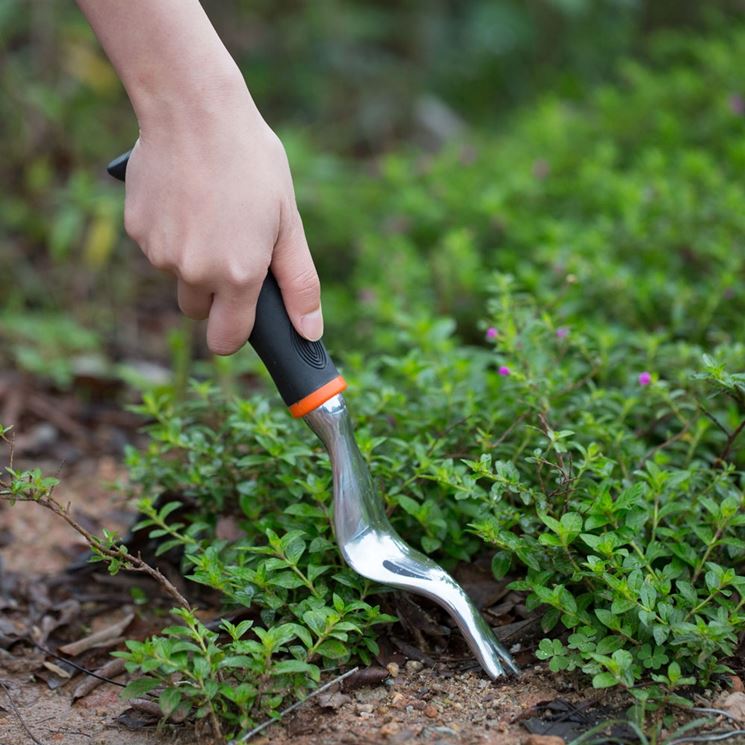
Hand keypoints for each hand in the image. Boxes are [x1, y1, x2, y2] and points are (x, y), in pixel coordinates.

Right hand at [123, 84, 322, 354]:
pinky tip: (185, 197)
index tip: (241, 318)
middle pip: (199, 310)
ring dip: (193, 258)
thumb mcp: (288, 222)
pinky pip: (157, 248)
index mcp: (238, 276)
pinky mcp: (136, 230)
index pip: (226, 340)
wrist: (192, 108)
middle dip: (214, 293)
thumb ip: (299, 283)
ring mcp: (160, 252)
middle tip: (232, 244)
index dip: (235, 334)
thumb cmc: (251, 162)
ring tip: (211, 209)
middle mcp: (195, 272)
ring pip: (178, 275)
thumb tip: (310, 332)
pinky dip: (171, 232)